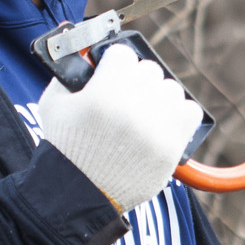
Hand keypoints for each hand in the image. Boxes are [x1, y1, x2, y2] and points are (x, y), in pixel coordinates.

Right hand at [35, 44, 203, 211]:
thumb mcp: (54, 104)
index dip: (114, 64)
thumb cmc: (66, 148)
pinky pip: (190, 111)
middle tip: (124, 96)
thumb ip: (71, 72)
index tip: (111, 73)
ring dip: (158, 96)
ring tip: (142, 111)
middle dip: (135, 80)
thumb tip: (90, 52)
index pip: (124, 54)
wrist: (79, 192)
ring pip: (171, 88)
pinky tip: (161, 121)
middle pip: (149, 70)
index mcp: (103, 93)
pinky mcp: (172, 146)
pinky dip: (178, 114)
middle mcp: (133, 107)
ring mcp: (156, 127)